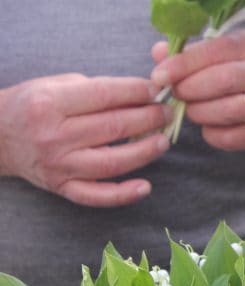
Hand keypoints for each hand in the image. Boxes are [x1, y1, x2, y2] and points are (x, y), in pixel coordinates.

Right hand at [0, 74, 169, 206]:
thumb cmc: (34, 106)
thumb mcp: (56, 86)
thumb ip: (96, 90)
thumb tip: (142, 94)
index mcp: (50, 103)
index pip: (105, 95)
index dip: (137, 92)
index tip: (157, 90)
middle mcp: (53, 135)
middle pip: (113, 127)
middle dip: (148, 119)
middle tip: (166, 113)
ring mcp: (58, 165)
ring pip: (112, 162)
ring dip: (145, 152)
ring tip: (163, 142)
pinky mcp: (62, 187)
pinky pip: (98, 195)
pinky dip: (124, 194)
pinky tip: (145, 186)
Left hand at [151, 30, 244, 150]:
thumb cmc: (228, 70)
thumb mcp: (209, 54)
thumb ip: (183, 53)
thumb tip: (159, 53)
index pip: (212, 51)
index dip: (182, 64)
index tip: (159, 77)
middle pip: (224, 79)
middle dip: (191, 89)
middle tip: (177, 95)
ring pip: (231, 109)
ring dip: (202, 113)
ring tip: (192, 111)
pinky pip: (235, 137)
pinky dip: (213, 135)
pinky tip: (207, 128)